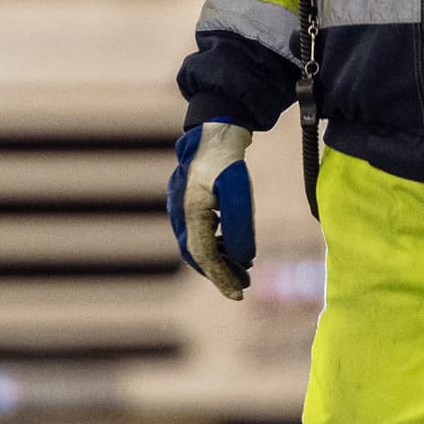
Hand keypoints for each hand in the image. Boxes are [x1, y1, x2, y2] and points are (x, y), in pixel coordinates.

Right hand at [167, 121, 255, 300]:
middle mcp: (180, 213)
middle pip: (197, 256)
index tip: (239, 294)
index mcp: (190, 212)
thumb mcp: (239, 190)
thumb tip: (243, 258)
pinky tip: (232, 249)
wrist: (214, 129)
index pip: (205, 256)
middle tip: (242, 287)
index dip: (221, 277)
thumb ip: (240, 225)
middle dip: (219, 274)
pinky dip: (215, 246)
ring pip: (196, 246)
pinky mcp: (188, 203)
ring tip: (243, 269)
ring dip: (218, 261)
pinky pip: (198, 233)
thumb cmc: (227, 158)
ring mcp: (180, 208)